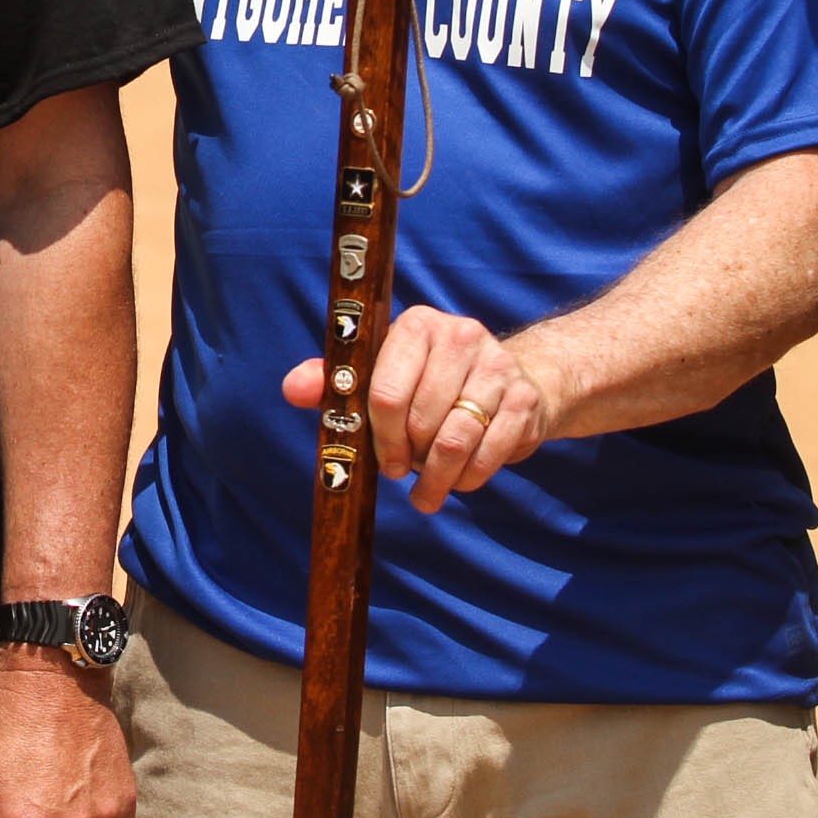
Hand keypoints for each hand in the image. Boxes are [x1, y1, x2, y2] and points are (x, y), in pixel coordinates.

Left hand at [285, 305, 554, 508]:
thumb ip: (334, 381)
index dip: (381, 436)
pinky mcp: (524, 399)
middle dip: (409, 458)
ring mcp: (498, 367)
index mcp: (417, 326)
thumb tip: (292, 388)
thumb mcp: (380, 373)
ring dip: (438, 477)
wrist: (509, 377)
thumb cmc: (427, 380)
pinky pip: (491, 454)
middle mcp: (461, 336)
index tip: (384, 461)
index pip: (387, 391)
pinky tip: (460, 480)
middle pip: (422, 420)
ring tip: (428, 492)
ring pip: (456, 441)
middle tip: (405, 473)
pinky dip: (470, 478)